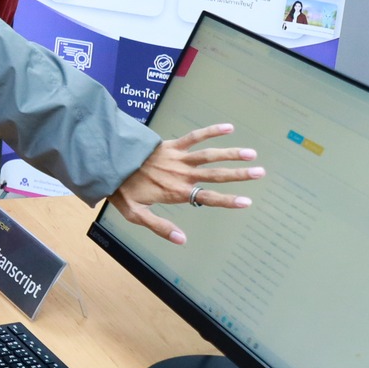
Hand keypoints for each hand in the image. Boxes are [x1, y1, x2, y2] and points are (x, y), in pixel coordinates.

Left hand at [108, 123, 264, 244]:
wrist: (107, 163)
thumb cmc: (121, 190)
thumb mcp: (137, 214)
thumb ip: (160, 227)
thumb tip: (182, 240)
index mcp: (176, 192)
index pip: (208, 197)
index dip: (228, 200)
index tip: (247, 202)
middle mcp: (182, 174)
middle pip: (216, 175)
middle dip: (240, 175)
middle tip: (261, 173)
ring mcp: (178, 158)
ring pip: (210, 155)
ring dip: (232, 154)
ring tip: (252, 153)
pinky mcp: (171, 145)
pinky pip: (194, 136)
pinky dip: (211, 130)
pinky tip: (228, 127)